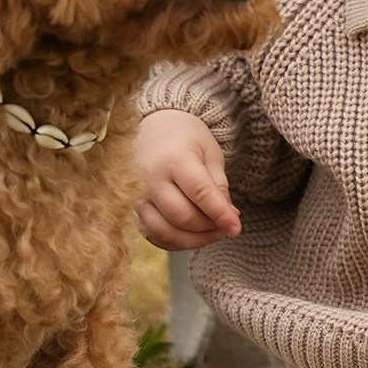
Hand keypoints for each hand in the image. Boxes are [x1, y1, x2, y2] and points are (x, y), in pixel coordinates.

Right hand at [136, 110, 240, 252]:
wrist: (152, 127)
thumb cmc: (185, 138)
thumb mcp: (210, 153)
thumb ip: (218, 186)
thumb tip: (229, 218)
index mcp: (174, 158)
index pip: (200, 193)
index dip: (221, 214)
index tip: (236, 227)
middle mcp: (151, 179)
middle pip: (182, 217)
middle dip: (209, 228)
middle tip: (224, 224)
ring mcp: (137, 196)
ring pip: (165, 232)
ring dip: (192, 240)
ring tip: (210, 230)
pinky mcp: (132, 209)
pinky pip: (152, 235)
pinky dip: (175, 241)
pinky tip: (191, 233)